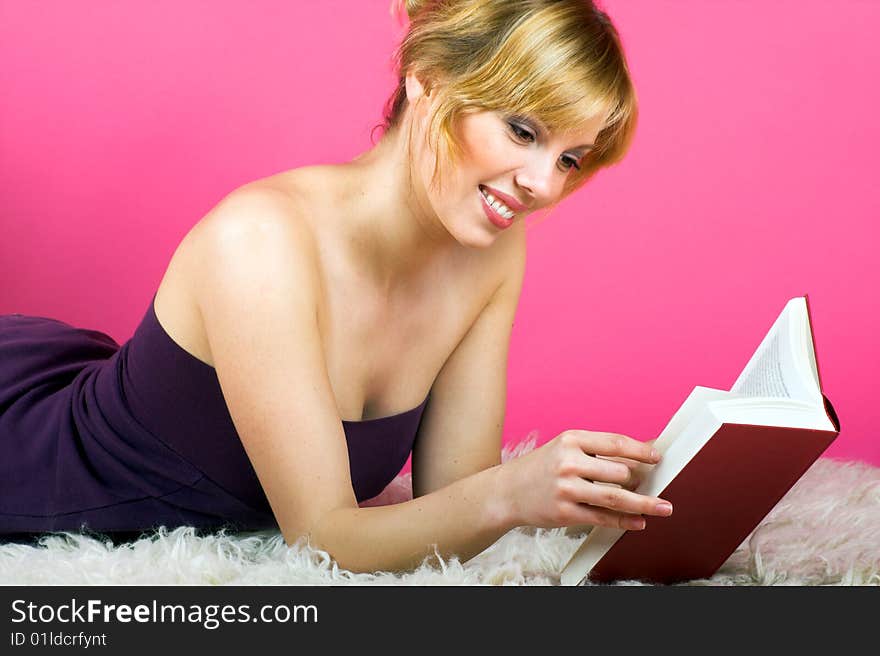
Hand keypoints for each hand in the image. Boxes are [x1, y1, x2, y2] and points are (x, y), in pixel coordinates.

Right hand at [498, 432, 671, 530]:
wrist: (507, 491)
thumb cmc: (541, 469)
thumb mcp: (565, 450)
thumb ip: (598, 452)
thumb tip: (639, 454)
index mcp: (571, 440)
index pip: (615, 443)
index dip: (641, 450)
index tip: (657, 457)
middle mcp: (568, 462)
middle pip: (620, 472)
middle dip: (640, 481)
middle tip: (651, 485)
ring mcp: (566, 488)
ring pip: (616, 498)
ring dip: (644, 504)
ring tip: (663, 507)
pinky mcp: (565, 512)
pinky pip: (602, 518)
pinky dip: (625, 522)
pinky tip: (638, 522)